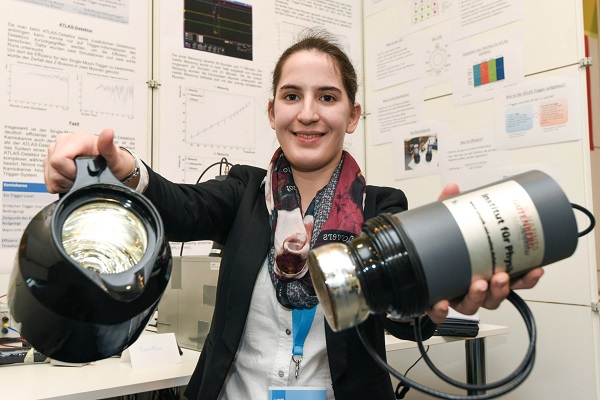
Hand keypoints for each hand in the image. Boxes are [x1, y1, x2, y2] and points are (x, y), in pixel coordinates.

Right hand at [44, 128, 136, 192]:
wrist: (112, 168)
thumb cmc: (113, 161)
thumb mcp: (115, 156)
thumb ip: (108, 146)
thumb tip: (108, 132)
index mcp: (77, 138)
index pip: (59, 159)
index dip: (71, 172)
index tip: (84, 173)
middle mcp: (63, 142)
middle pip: (53, 168)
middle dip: (68, 178)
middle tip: (83, 176)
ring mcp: (54, 151)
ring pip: (50, 176)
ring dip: (64, 182)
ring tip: (79, 177)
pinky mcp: (50, 161)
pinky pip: (48, 181)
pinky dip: (59, 185)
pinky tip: (71, 179)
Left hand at [425, 183, 543, 323]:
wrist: (407, 264)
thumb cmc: (435, 250)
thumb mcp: (446, 227)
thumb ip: (451, 209)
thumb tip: (453, 187)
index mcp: (482, 272)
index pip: (511, 280)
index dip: (525, 279)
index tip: (535, 270)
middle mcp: (471, 289)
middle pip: (494, 297)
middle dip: (501, 289)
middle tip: (501, 277)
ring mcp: (453, 298)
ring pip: (472, 306)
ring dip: (479, 298)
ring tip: (479, 285)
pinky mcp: (433, 305)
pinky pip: (439, 314)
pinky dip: (441, 311)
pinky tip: (442, 302)